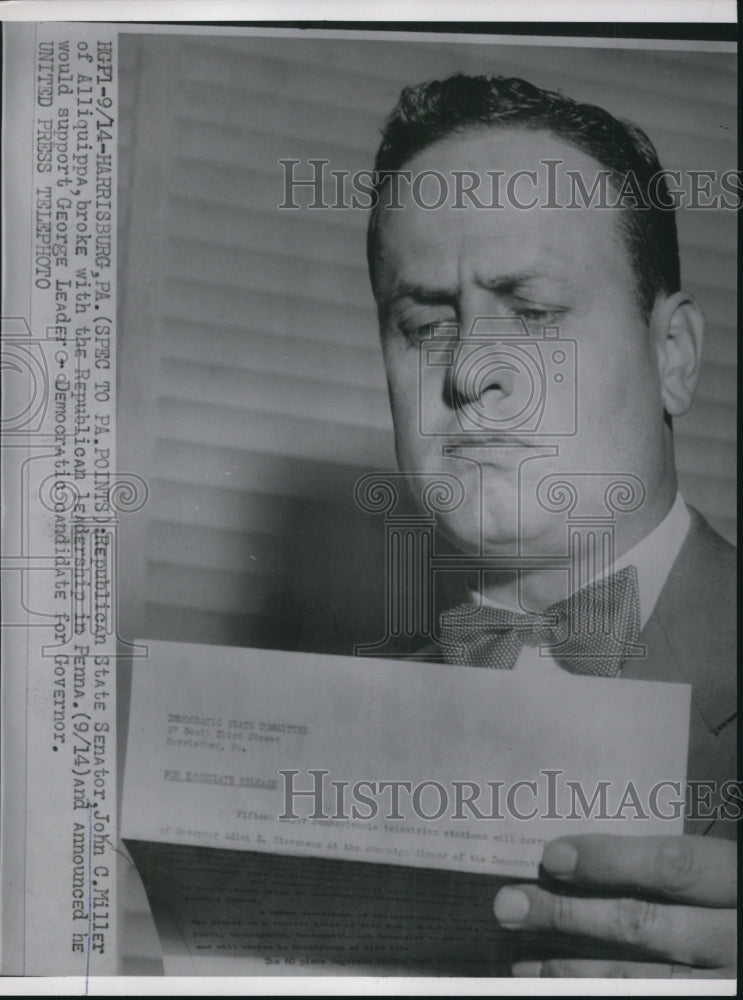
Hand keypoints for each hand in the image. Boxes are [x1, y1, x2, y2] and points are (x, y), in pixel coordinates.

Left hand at [493, 833, 735, 977]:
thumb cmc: (728, 894)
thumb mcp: (716, 869)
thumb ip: (665, 863)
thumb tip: (572, 858)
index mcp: (735, 880)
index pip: (670, 867)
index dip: (608, 861)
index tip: (550, 857)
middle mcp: (733, 938)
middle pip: (642, 923)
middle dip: (568, 916)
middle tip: (510, 905)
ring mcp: (725, 982)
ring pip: (641, 979)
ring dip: (572, 969)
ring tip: (521, 960)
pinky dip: (595, 993)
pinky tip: (556, 986)